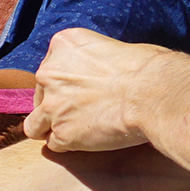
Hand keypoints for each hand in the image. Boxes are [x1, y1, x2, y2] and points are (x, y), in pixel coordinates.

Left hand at [24, 28, 160, 152]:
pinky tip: (88, 141)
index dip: (66, 82)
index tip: (85, 88)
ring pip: (35, 125)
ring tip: (76, 130)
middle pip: (41, 95)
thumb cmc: (148, 68)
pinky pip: (55, 144)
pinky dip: (69, 145)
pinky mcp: (61, 133)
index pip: (51, 67)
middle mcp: (48, 73)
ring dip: (52, 128)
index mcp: (62, 45)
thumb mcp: (114, 47)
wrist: (154, 93)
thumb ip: (92, 60)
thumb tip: (97, 72)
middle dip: (58, 105)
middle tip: (84, 111)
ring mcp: (51, 106)